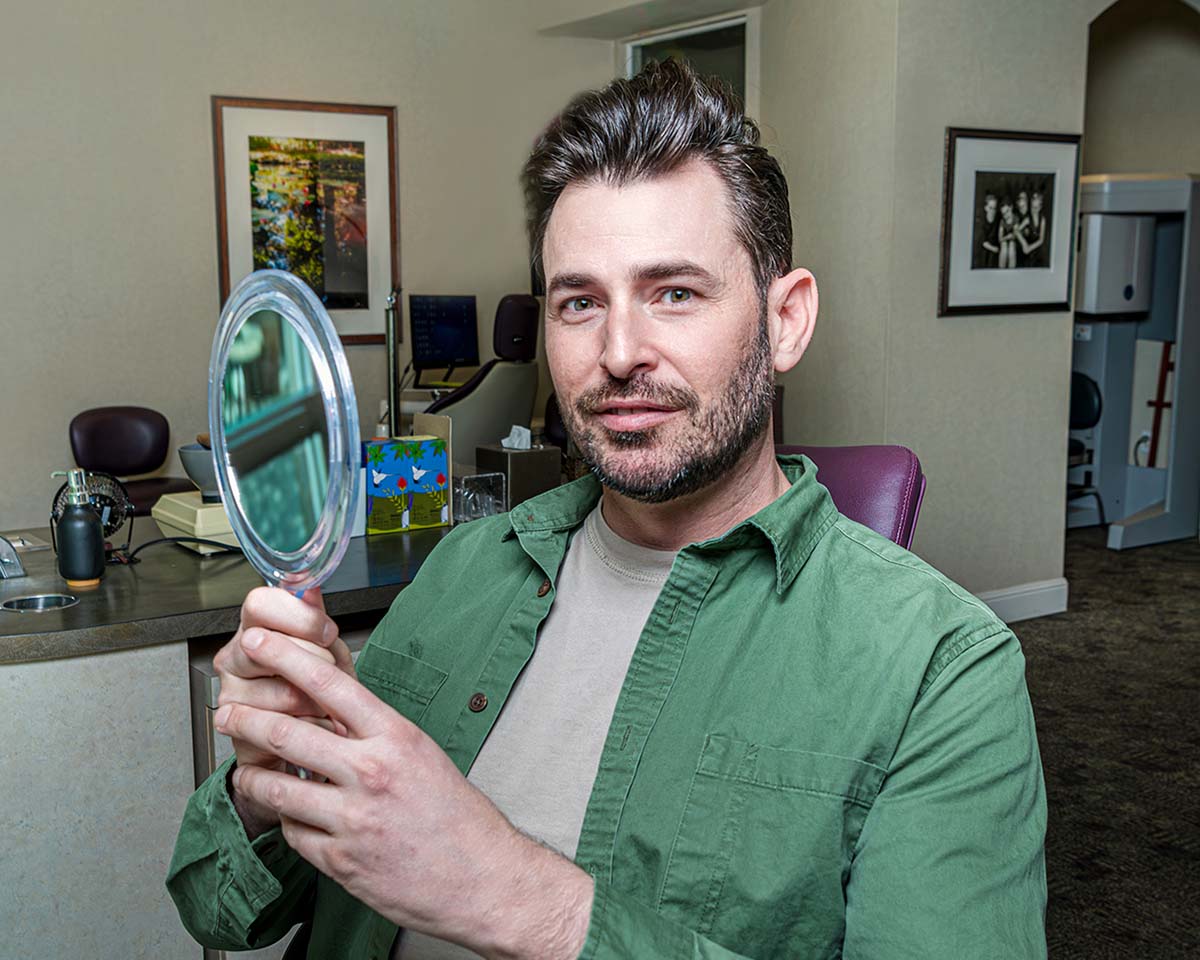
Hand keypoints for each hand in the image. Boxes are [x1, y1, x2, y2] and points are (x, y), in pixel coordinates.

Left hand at [213, 632, 593, 958]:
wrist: (481, 878)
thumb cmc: (458, 816)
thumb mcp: (421, 754)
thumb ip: (374, 732)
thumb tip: (332, 709)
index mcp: (395, 738)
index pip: (330, 684)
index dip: (286, 657)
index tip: (259, 642)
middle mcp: (370, 773)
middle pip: (287, 734)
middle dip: (246, 719)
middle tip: (227, 711)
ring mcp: (352, 820)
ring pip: (276, 788)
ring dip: (253, 776)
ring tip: (247, 770)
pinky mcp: (340, 861)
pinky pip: (293, 834)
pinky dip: (289, 822)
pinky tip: (294, 816)